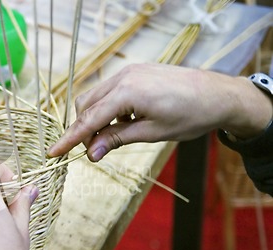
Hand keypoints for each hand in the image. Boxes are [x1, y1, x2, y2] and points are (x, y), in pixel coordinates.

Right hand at [47, 63, 272, 161]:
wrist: (219, 94)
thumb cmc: (190, 116)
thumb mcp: (151, 133)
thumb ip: (116, 140)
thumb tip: (90, 154)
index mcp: (126, 93)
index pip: (88, 119)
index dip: (69, 138)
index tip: (53, 152)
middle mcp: (123, 77)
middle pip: (86, 105)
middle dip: (84, 128)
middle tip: (94, 150)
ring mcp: (129, 72)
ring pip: (96, 96)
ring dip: (96, 117)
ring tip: (114, 135)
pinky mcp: (136, 72)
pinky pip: (111, 90)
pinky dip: (110, 107)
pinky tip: (127, 119)